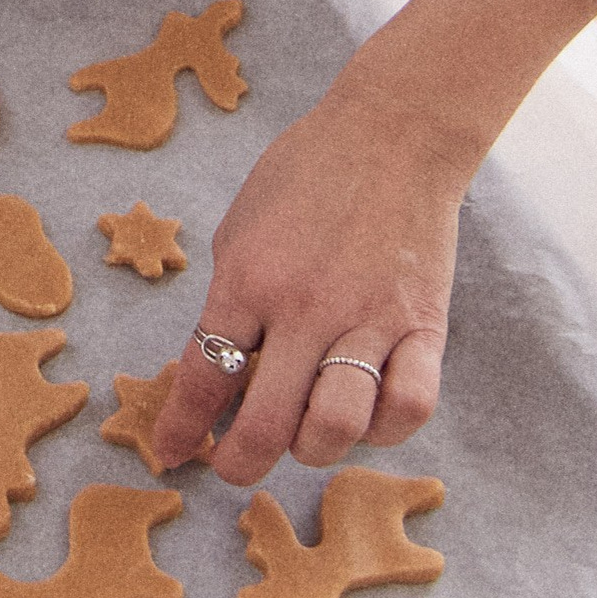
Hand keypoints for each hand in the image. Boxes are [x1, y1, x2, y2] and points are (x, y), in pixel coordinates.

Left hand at [150, 0, 596, 479]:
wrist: (394, 132)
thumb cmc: (307, 173)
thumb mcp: (242, 228)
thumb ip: (231, 302)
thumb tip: (217, 376)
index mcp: (249, 280)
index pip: (204, 378)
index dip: (181, 430)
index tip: (172, 454)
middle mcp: (306, 308)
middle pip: (266, 424)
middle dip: (238, 464)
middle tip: (233, 465)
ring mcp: (371, 320)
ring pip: (336, 428)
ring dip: (310, 450)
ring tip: (301, 435)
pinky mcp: (425, 326)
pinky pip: (409, 408)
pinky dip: (384, 429)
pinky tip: (366, 415)